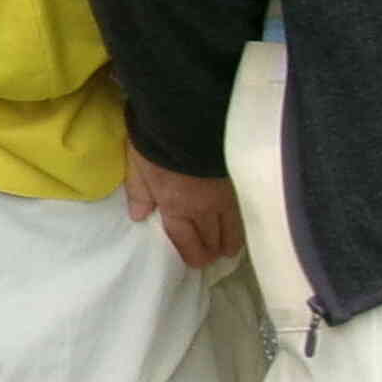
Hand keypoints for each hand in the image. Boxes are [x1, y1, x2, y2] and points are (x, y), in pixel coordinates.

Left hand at [125, 153, 241, 270]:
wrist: (191, 117)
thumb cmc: (157, 142)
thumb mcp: (137, 166)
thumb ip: (139, 193)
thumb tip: (140, 217)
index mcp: (176, 207)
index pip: (187, 240)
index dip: (193, 254)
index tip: (198, 263)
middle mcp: (205, 207)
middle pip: (212, 237)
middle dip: (212, 249)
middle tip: (214, 257)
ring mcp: (226, 195)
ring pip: (233, 226)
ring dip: (230, 239)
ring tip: (230, 249)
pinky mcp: (241, 181)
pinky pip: (243, 210)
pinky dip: (243, 222)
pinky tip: (244, 225)